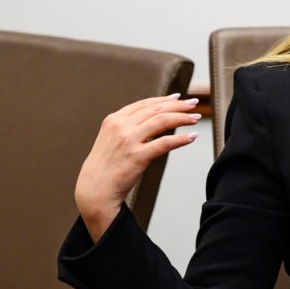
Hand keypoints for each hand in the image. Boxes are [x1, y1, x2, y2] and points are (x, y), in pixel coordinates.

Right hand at [75, 94, 200, 241]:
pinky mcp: (137, 156)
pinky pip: (165, 143)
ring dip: (183, 118)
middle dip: (178, 106)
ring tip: (195, 118)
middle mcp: (121, 126)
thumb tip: (153, 119)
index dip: (164, 99)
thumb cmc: (105, 166)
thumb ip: (127, 127)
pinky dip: (181, 139)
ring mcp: (129, 140)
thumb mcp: (111, 139)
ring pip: (162, 121)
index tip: (178, 98)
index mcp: (114, 119)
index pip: (144, 104)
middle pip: (156, 110)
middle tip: (193, 104)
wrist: (94, 190)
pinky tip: (192, 137)